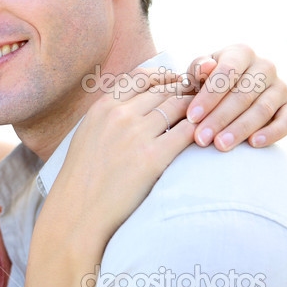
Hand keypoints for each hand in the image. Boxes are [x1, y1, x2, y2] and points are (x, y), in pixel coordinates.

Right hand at [40, 68, 194, 247]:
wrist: (78, 210)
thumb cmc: (82, 178)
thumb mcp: (87, 135)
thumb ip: (108, 117)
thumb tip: (134, 107)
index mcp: (102, 108)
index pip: (140, 77)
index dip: (164, 76)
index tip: (177, 82)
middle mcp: (119, 115)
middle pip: (164, 90)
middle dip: (186, 91)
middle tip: (203, 98)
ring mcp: (136, 135)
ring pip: (179, 106)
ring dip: (197, 108)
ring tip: (209, 115)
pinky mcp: (152, 157)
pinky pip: (187, 132)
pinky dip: (200, 130)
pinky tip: (206, 135)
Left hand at [184, 44, 286, 149]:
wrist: (228, 91)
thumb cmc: (206, 81)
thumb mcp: (198, 73)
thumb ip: (198, 70)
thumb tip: (207, 66)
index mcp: (242, 53)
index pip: (227, 73)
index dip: (208, 96)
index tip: (192, 117)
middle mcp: (265, 67)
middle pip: (243, 95)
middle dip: (220, 118)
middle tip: (201, 138)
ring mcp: (280, 87)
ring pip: (262, 109)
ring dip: (240, 129)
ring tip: (220, 145)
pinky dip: (272, 133)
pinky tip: (254, 143)